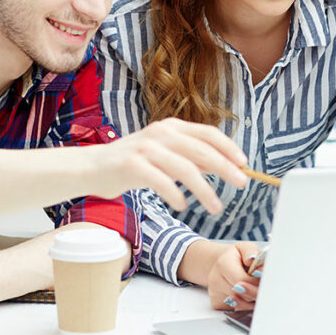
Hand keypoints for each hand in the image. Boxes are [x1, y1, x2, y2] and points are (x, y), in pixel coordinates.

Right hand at [96, 118, 247, 213]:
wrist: (92, 167)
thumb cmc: (131, 163)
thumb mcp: (164, 154)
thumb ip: (189, 157)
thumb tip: (221, 167)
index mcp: (172, 127)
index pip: (209, 134)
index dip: (229, 148)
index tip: (244, 164)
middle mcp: (161, 133)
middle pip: (203, 150)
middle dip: (226, 168)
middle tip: (241, 184)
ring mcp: (146, 148)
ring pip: (186, 169)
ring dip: (205, 190)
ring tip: (216, 207)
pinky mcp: (132, 165)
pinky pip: (163, 182)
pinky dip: (176, 196)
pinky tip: (183, 206)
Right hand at [208, 242, 260, 310]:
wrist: (221, 264)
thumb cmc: (236, 256)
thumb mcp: (245, 247)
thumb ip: (252, 253)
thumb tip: (256, 265)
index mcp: (222, 264)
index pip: (243, 280)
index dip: (257, 281)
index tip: (264, 277)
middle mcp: (215, 280)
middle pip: (243, 294)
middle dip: (256, 290)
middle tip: (264, 284)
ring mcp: (214, 294)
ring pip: (242, 304)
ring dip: (253, 298)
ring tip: (255, 287)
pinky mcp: (216, 304)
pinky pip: (237, 310)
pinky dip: (246, 304)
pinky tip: (247, 294)